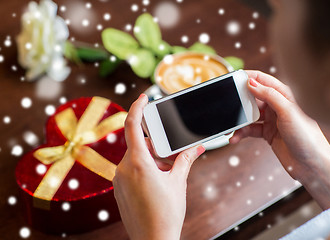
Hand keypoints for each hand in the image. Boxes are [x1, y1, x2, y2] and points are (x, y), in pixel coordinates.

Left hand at [113, 94, 204, 239]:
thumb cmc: (166, 213)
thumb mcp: (178, 182)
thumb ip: (185, 160)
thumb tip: (196, 147)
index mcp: (137, 163)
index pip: (132, 125)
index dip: (137, 107)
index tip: (143, 97)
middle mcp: (123, 169)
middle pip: (138, 144)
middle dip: (155, 144)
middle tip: (170, 152)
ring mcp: (119, 180)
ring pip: (134, 157)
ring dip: (150, 158)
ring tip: (166, 172)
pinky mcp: (119, 189)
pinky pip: (130, 169)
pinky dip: (143, 168)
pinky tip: (156, 181)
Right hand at [230, 70, 329, 208]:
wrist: (312, 165)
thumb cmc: (307, 138)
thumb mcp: (287, 112)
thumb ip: (269, 95)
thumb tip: (251, 83)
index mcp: (284, 96)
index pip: (263, 80)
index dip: (248, 77)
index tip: (233, 78)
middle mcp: (277, 106)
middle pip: (253, 98)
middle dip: (239, 102)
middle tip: (227, 107)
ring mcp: (272, 120)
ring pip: (249, 115)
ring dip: (238, 121)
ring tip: (229, 127)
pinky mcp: (268, 134)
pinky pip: (250, 130)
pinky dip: (241, 133)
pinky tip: (235, 137)